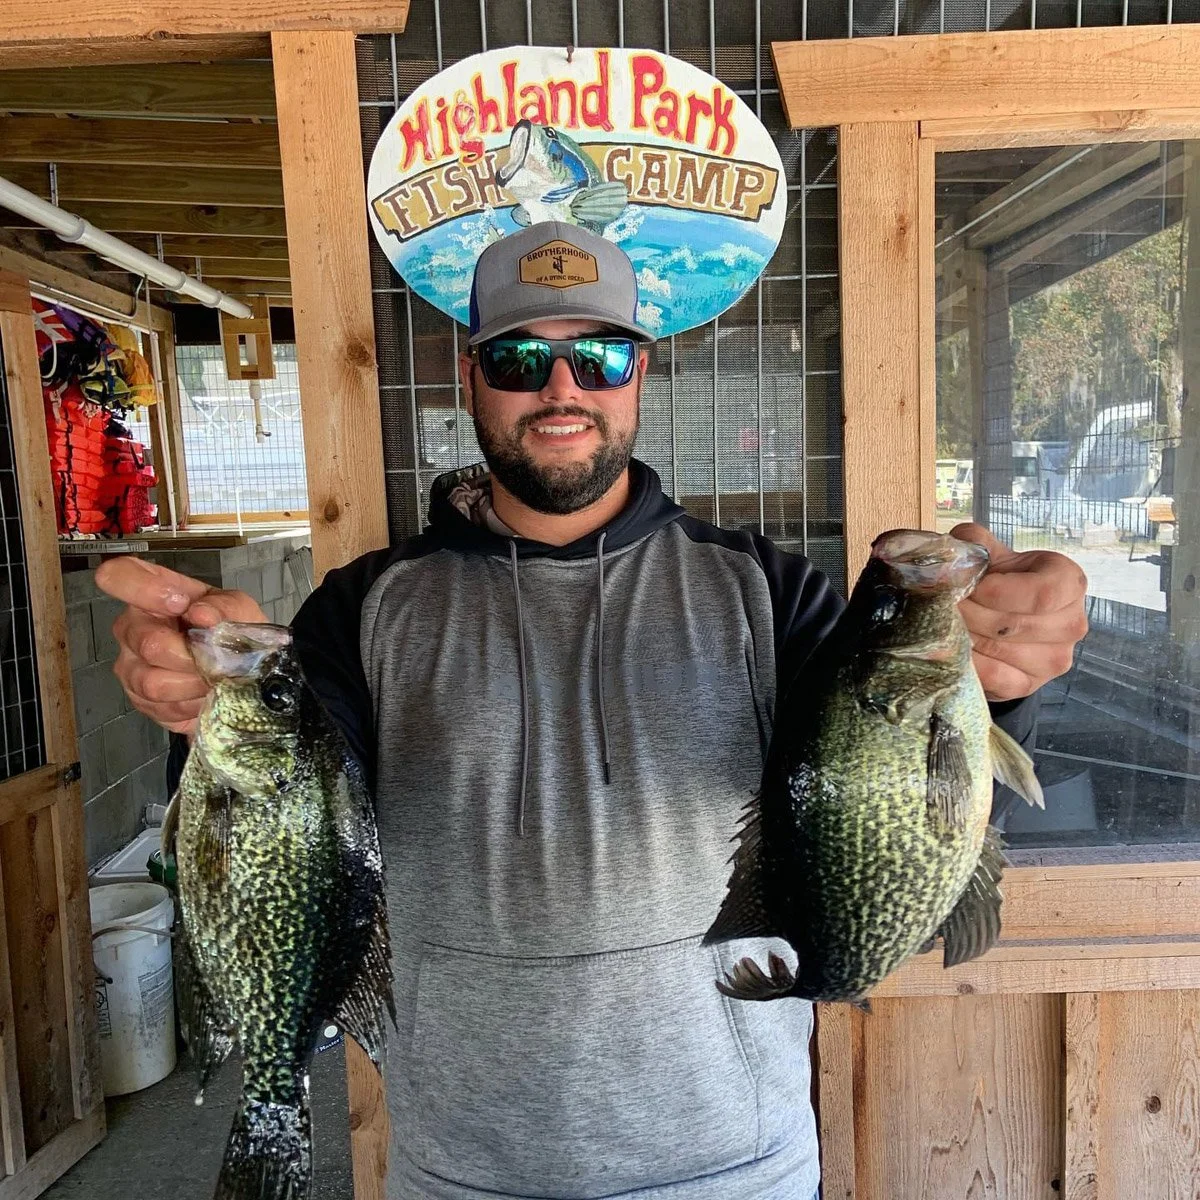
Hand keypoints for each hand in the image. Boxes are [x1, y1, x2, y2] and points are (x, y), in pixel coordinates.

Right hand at [95, 556, 266, 735]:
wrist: (237, 670)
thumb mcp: (238, 609)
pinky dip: (190, 704)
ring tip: (213, 679)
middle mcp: (131, 627)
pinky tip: (202, 694)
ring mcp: (129, 664)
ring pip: (153, 682)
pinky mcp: (138, 697)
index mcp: (151, 593)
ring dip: (193, 685)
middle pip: (149, 644)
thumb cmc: (229, 629)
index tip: (180, 604)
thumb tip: (201, 613)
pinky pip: (160, 707)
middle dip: (191, 656)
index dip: (144, 589)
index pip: (118, 576)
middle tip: (216, 659)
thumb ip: (223, 606)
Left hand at [951, 523, 1088, 702]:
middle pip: (1013, 624)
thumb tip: (951, 561)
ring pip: (999, 650)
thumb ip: (973, 544)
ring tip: (941, 622)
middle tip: (941, 604)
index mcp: (1069, 583)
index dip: (996, 591)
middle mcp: (1072, 623)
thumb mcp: (990, 553)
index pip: (1041, 593)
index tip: (966, 587)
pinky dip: (966, 661)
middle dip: (968, 612)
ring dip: (962, 635)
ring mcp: (1054, 660)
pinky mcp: (1030, 685)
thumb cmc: (997, 580)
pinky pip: (994, 677)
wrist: (1000, 617)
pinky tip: (950, 647)